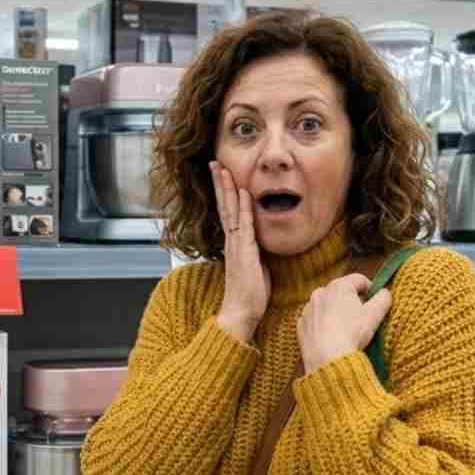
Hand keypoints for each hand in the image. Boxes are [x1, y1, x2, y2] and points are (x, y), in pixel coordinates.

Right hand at [211, 161, 269, 343]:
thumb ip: (255, 252)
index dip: (225, 193)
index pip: (228, 212)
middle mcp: (231, 241)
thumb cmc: (249, 294)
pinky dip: (244, 208)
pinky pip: (244, 226)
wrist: (241, 312)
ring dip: (227, 189)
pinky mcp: (244, 252)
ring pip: (230, 211)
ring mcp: (236, 245)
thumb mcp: (255, 266)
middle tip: (214, 163)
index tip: (222, 175)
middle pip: (224, 206)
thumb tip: (260, 245)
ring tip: (222, 169)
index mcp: (234, 243)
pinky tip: (244, 192)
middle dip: (220, 183)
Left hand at [297, 274, 392, 372]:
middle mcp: (320, 293)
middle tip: (362, 317)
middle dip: (352, 301)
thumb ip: (383, 298)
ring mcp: (308, 309)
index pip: (359, 279)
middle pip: (341, 292)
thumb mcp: (374, 315)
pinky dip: (324, 324)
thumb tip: (384, 292)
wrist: (327, 359)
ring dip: (336, 312)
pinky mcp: (301, 325)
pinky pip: (316, 320)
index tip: (376, 301)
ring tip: (346, 329)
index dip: (371, 288)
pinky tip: (332, 337)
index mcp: (338, 286)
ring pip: (327, 306)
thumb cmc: (352, 333)